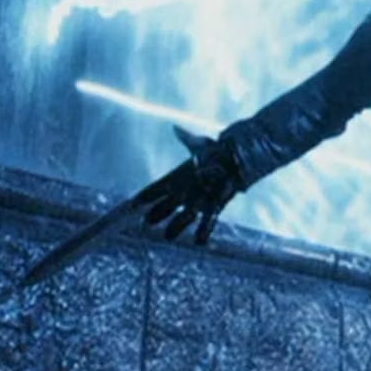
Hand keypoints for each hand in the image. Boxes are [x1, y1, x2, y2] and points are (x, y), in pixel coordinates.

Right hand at [140, 125, 242, 244]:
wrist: (236, 160)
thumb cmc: (216, 151)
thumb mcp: (200, 145)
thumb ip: (187, 139)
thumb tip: (175, 128)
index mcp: (178, 177)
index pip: (158, 189)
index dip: (147, 196)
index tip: (134, 203)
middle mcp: (186, 191)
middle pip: (168, 205)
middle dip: (159, 214)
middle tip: (147, 222)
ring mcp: (199, 200)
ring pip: (185, 216)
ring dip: (178, 226)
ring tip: (168, 236)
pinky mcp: (214, 206)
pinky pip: (208, 221)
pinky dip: (204, 231)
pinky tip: (199, 242)